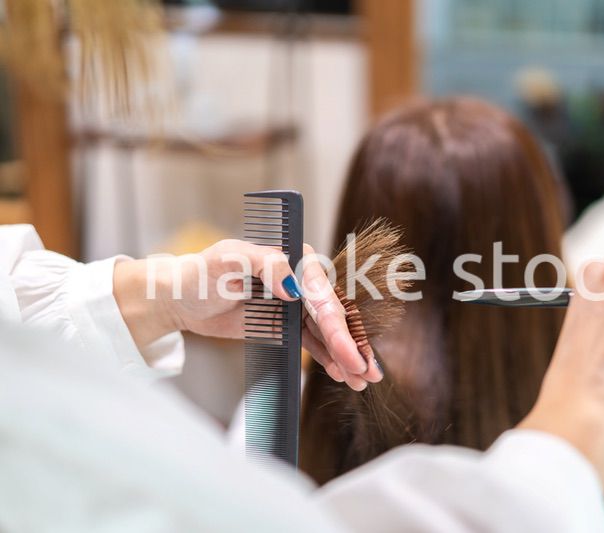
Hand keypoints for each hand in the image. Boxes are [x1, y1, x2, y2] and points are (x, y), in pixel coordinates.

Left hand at [113, 239, 381, 389]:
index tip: (345, 347)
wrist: (181, 300)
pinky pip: (313, 343)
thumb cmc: (200, 274)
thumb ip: (262, 263)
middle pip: (332, 314)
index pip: (321, 292)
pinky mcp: (288, 323)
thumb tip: (293, 287)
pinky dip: (328, 358)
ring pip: (328, 332)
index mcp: (293, 258)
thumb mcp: (227, 262)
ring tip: (362, 381)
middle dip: (351, 344)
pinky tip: (342, 375)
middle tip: (366, 370)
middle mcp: (300, 279)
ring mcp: (296, 303)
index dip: (335, 322)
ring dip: (346, 356)